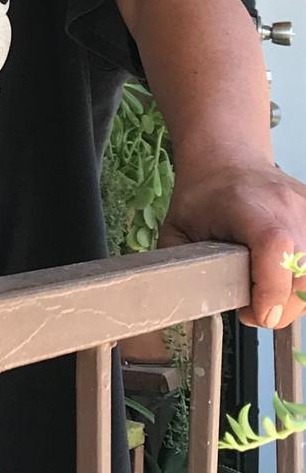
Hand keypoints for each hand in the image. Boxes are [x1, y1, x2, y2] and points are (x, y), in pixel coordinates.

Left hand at [161, 162, 305, 329]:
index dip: (270, 291)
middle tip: (255, 310)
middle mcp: (287, 205)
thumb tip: (185, 305)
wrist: (228, 158)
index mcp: (247, 205)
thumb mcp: (178, 230)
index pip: (275, 250)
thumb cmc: (202, 195)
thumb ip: (182, 269)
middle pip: (303, 273)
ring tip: (267, 294)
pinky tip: (282, 278)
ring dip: (295, 296)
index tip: (255, 314)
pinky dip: (303, 279)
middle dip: (281, 306)